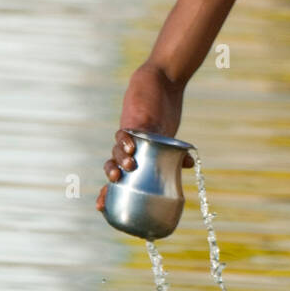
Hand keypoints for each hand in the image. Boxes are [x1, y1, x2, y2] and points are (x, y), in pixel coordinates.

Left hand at [95, 65, 192, 213]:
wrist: (163, 83)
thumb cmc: (165, 111)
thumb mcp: (170, 136)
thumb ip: (176, 153)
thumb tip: (188, 165)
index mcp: (134, 155)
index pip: (118, 178)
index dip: (108, 193)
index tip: (101, 208)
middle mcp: (127, 147)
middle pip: (112, 168)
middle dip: (110, 179)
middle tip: (113, 184)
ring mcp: (129, 135)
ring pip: (116, 152)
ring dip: (119, 160)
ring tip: (128, 165)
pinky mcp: (133, 121)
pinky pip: (125, 133)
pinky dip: (127, 141)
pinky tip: (131, 146)